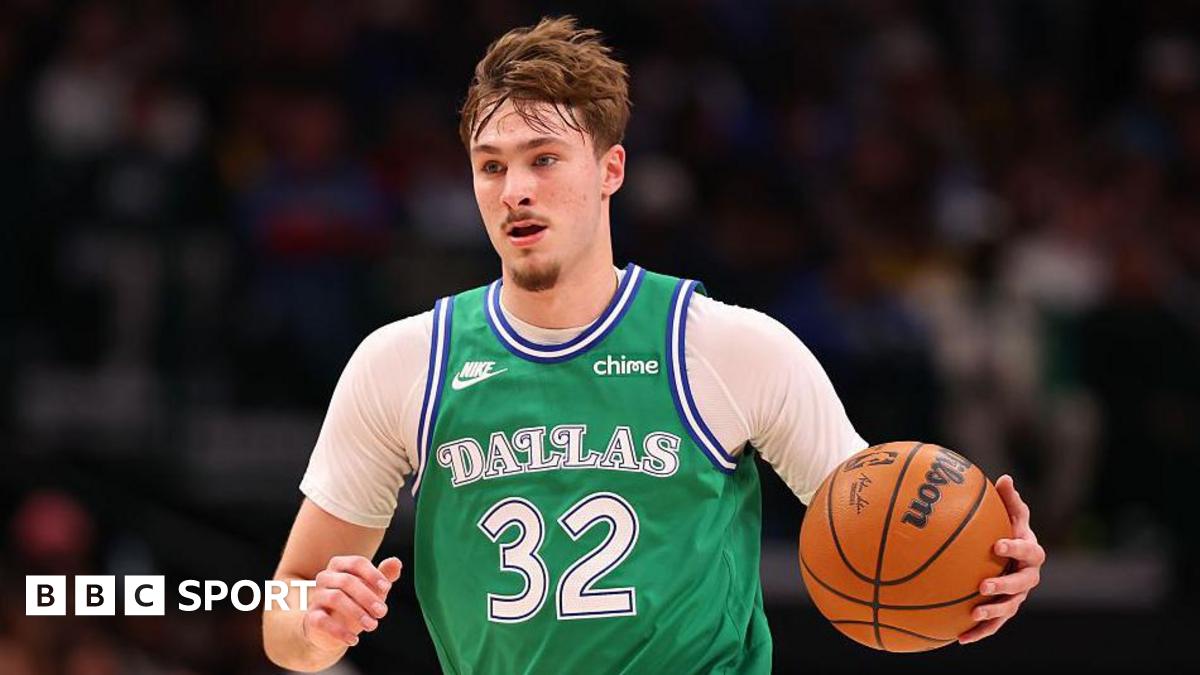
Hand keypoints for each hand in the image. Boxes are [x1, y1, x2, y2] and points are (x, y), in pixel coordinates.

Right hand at [302, 556, 403, 649]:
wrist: (331, 630)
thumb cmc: (355, 602)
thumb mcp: (372, 589)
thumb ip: (384, 576)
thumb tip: (396, 562)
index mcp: (340, 565)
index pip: (356, 563)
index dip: (372, 574)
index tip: (386, 588)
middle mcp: (325, 577)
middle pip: (347, 581)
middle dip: (368, 597)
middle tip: (382, 612)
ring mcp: (316, 597)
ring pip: (335, 598)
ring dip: (357, 612)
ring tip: (372, 625)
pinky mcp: (311, 617)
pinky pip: (322, 621)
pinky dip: (339, 631)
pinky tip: (354, 639)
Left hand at [958, 475, 1043, 643]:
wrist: (1009, 554)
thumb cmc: (1007, 528)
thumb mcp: (1009, 513)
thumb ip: (1009, 500)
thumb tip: (1006, 478)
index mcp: (1030, 552)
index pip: (1027, 550)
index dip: (1014, 548)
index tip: (997, 544)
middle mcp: (1028, 577)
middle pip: (1022, 584)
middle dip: (1005, 586)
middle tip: (985, 585)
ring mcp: (1018, 597)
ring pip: (1010, 608)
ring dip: (993, 613)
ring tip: (974, 613)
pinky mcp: (1005, 611)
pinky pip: (994, 625)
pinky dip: (980, 632)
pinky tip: (959, 639)